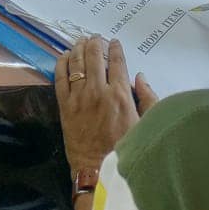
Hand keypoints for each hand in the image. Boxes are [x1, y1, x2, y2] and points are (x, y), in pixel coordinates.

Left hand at [55, 37, 156, 173]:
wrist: (99, 172)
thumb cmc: (127, 151)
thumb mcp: (146, 126)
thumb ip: (148, 99)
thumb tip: (140, 77)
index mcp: (121, 95)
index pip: (118, 63)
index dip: (115, 49)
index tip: (114, 42)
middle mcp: (99, 91)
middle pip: (95, 57)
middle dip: (95, 43)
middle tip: (95, 37)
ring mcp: (79, 97)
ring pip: (77, 63)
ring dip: (78, 48)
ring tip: (80, 41)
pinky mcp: (65, 106)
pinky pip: (60, 78)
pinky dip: (61, 63)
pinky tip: (63, 56)